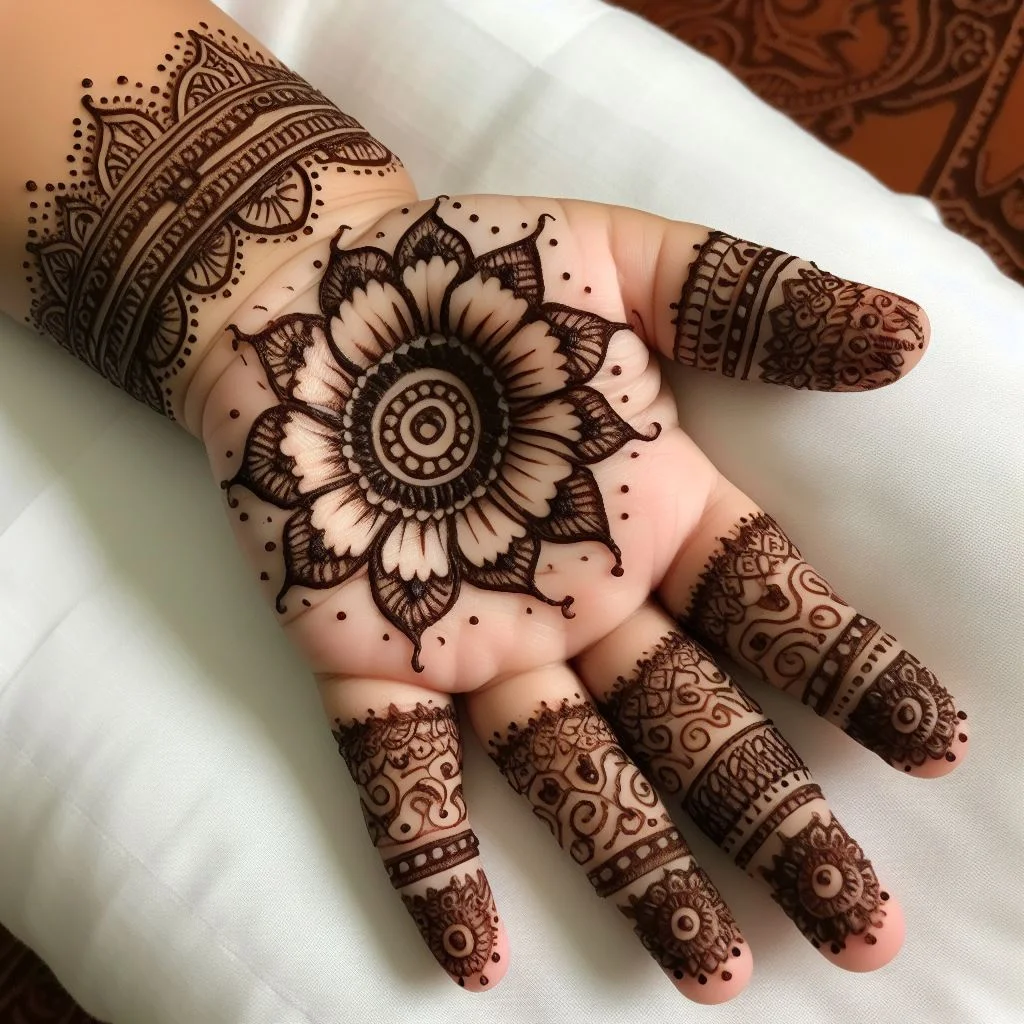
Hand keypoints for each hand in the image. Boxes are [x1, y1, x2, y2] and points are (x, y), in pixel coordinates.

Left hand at [198, 193, 967, 1001]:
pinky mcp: (360, 652)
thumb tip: (906, 333)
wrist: (308, 285)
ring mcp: (471, 636)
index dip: (852, 674)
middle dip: (772, 819)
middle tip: (855, 925)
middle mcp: (576, 596)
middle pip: (693, 722)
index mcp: (649, 511)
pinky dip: (434, 859)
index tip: (933, 744)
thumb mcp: (621, 264)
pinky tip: (473, 959)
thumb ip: (751, 301)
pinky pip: (400, 770)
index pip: (772, 609)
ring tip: (710, 971)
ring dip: (640, 866)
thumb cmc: (471, 268)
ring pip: (571, 772)